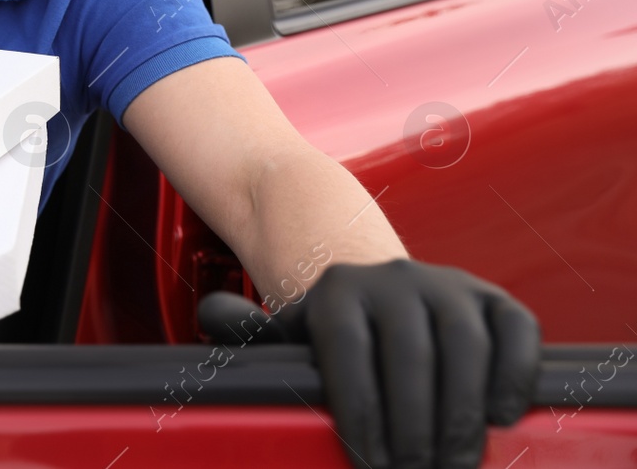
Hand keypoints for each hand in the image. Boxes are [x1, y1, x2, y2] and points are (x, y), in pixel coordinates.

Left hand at [198, 258, 538, 468]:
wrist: (386, 296)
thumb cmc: (335, 337)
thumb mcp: (291, 335)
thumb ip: (251, 333)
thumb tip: (212, 313)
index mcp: (338, 290)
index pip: (348, 352)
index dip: (359, 414)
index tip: (368, 465)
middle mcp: (395, 278)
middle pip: (410, 356)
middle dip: (412, 427)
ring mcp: (451, 285)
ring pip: (464, 346)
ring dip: (460, 414)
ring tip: (450, 464)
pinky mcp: (497, 299)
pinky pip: (517, 334)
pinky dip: (512, 378)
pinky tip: (496, 418)